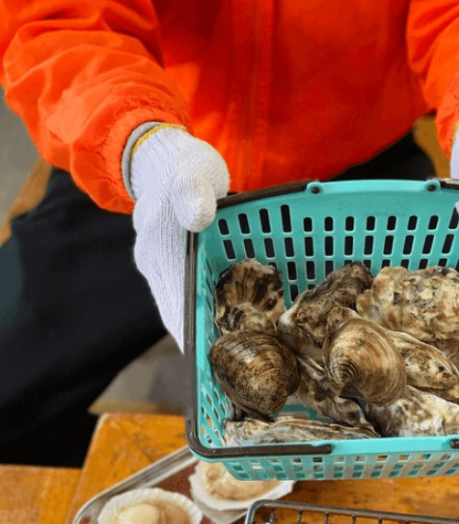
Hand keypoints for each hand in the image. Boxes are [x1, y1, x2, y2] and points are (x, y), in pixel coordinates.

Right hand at [128, 125, 229, 347]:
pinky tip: (232, 318)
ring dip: (206, 326)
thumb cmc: (182, 166)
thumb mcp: (191, 173)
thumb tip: (197, 216)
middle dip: (202, 341)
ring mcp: (166, 267)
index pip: (174, 306)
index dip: (191, 336)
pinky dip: (209, 307)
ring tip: (236, 351)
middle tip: (232, 365)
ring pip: (186, 307)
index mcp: (159, 252)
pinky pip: (193, 292)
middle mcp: (158, 267)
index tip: (210, 362)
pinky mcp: (178, 263)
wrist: (167, 157)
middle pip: (179, 315)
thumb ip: (193, 194)